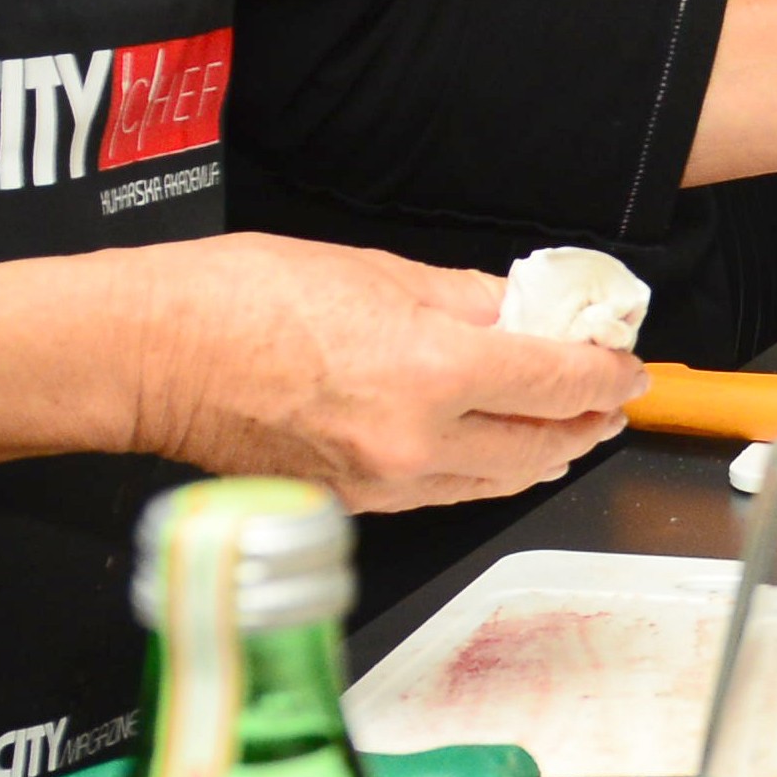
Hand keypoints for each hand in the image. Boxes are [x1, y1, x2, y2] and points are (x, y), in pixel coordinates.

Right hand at [113, 233, 634, 510]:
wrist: (149, 356)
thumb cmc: (239, 299)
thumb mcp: (377, 272)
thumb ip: (469, 302)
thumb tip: (528, 315)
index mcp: (431, 372)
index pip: (559, 383)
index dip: (607, 374)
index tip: (627, 364)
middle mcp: (417, 441)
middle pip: (544, 446)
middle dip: (589, 422)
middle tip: (608, 398)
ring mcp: (385, 483)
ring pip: (500, 481)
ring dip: (545, 454)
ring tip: (565, 426)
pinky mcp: (354, 504)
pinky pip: (447, 493)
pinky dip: (485, 471)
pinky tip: (494, 447)